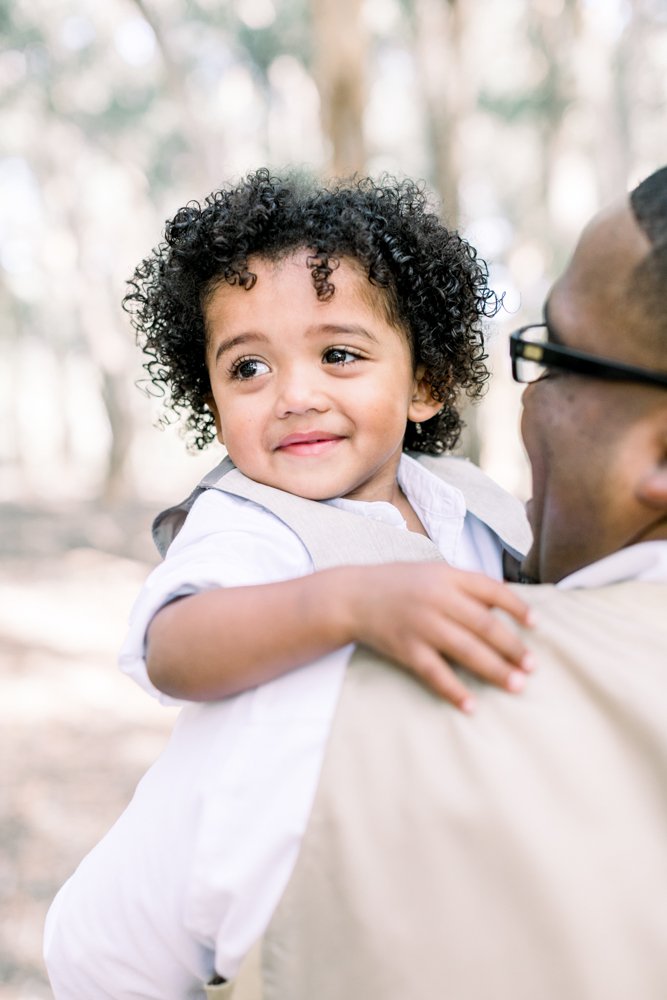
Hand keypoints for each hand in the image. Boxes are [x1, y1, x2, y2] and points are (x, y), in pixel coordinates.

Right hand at [343, 563, 534, 712]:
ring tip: (517, 685)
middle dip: (513, 648)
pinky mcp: (406, 648)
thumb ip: (466, 587)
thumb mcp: (433, 573)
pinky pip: (435, 673)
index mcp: (448, 576)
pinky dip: (454, 691)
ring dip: (495, 670)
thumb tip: (504, 610)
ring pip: (467, 651)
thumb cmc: (399, 584)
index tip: (535, 626)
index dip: (517, 607)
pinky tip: (471, 705)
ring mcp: (422, 624)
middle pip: (485, 626)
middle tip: (532, 667)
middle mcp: (437, 599)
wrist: (352, 596)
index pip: (492, 590)